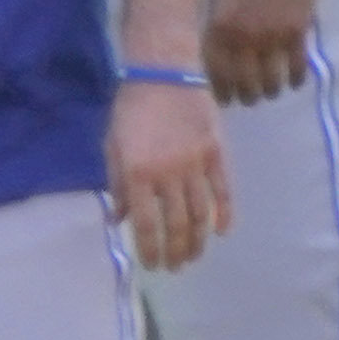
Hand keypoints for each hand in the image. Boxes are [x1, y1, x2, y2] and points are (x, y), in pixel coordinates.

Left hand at [110, 77, 229, 268]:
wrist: (163, 73)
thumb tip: (118, 220)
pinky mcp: (216, 153)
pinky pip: (224, 191)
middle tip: (175, 267)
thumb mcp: (113, 147)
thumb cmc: (131, 109)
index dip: (150, 250)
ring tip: (194, 256)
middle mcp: (168, 174)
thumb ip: (118, 185)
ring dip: (198, 241)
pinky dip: (225, 215)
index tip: (152, 265)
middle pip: (177, 225)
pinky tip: (222, 232)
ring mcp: (196, 164)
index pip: (146, 225)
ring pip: (201, 214)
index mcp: (138, 173)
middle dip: (176, 252)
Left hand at [205, 0, 322, 101]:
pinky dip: (295, 80)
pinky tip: (293, 82)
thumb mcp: (220, 0)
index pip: (218, 74)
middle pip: (245, 84)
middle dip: (248, 97)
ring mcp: (271, 37)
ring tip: (272, 91)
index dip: (223, 93)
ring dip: (271, 91)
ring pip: (271, 82)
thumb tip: (222, 65)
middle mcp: (242, 38)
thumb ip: (219, 32)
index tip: (227, 101)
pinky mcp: (297, 32)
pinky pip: (296, 69)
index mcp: (218, 28)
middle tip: (252, 99)